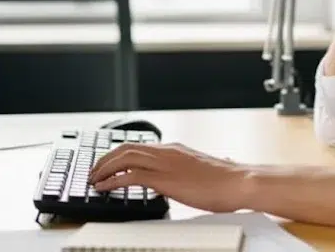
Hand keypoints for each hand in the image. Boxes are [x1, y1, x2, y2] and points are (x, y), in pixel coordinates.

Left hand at [89, 142, 248, 212]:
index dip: (118, 154)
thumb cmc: (227, 181)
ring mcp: (165, 163)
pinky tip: (104, 188)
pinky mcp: (165, 179)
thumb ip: (191, 171)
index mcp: (175, 149)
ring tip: (94, 179)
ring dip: (104, 168)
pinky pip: (130, 176)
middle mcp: (167, 151)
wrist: (239, 183)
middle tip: (94, 171)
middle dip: (106, 159)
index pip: (139, 145)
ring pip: (124, 158)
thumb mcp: (202, 171)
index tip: (108, 164)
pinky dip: (112, 180)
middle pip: (126, 148)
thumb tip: (191, 176)